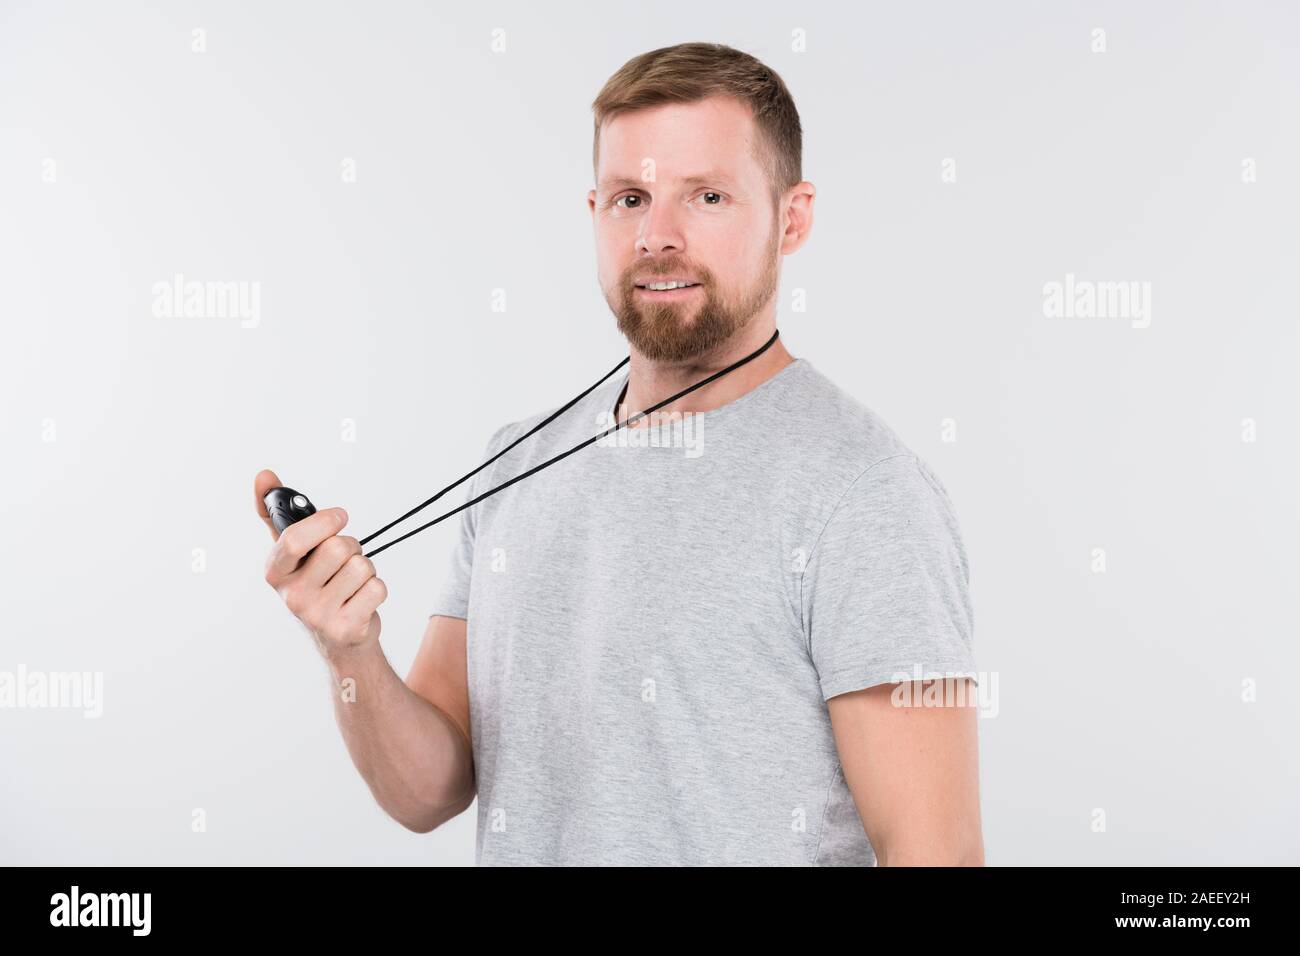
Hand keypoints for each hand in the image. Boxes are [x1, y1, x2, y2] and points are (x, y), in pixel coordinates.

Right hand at [255, 469, 387, 655]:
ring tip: (352, 582)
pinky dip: (376, 588)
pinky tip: (361, 599)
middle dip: (351, 546)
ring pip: (361, 566)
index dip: (322, 522)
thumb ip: (277, 513)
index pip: (293, 540)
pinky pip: (377, 588)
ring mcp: (318, 615)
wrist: (338, 637)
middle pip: (338, 548)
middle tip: (344, 561)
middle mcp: (292, 596)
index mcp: (276, 572)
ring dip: (365, 568)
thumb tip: (264, 476)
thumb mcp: (292, 551)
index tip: (339, 516)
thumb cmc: (316, 584)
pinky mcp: (346, 628)